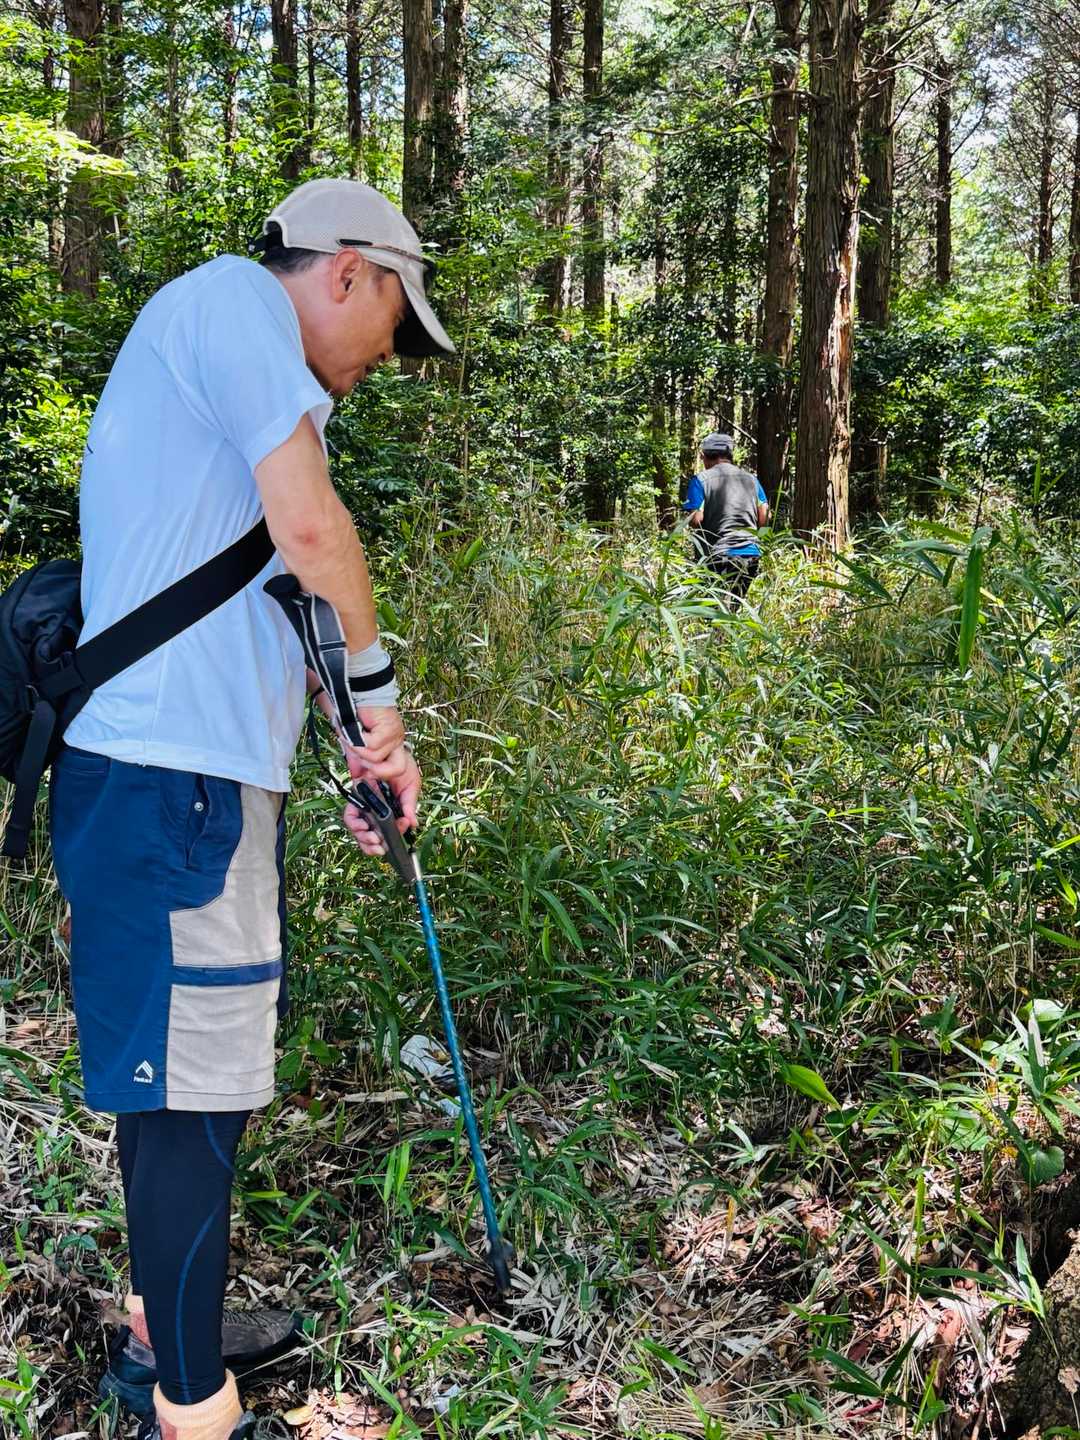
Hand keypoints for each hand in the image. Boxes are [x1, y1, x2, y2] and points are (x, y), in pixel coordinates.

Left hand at [342, 706, 419, 856]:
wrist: (375, 740)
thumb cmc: (397, 757)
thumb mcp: (410, 780)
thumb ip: (410, 802)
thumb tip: (412, 823)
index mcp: (396, 806)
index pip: (394, 829)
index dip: (394, 836)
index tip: (394, 836)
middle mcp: (381, 808)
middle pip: (375, 834)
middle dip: (375, 844)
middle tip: (378, 846)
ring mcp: (367, 804)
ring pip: (362, 829)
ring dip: (364, 837)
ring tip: (370, 838)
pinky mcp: (354, 797)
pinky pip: (351, 815)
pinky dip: (354, 822)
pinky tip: (360, 824)